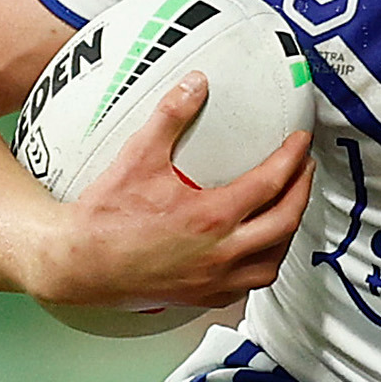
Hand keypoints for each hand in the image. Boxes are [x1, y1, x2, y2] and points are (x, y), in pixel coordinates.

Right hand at [27, 71, 313, 309]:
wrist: (75, 264)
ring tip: (289, 207)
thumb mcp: (138, 157)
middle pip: (285, 222)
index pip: (272, 183)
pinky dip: (262, 264)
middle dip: (302, 192)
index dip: (292, 158)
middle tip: (305, 169)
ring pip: (272, 261)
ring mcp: (213, 280)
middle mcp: (220, 253)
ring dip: (287, 232)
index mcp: (212, 217)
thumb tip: (196, 83)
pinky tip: (257, 249)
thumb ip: (171, 116)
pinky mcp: (201, 297)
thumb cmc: (104, 216)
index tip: (301, 142)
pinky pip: (248, 285)